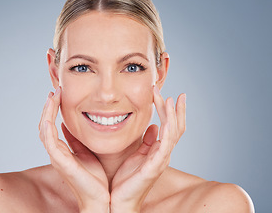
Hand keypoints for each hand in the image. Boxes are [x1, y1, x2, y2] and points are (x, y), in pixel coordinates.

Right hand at [38, 87, 109, 211]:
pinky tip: (51, 112)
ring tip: (53, 96)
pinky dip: (47, 125)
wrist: (102, 199)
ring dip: (47, 111)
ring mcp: (57, 157)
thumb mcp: (87, 152)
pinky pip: (49, 140)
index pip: (52, 126)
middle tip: (54, 91)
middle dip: (49, 107)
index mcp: (64, 150)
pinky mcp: (60, 161)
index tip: (59, 94)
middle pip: (45, 125)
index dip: (53, 110)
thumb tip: (70, 125)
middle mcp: (57, 153)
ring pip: (44, 130)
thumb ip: (78, 140)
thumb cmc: (96, 179)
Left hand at [110, 86, 185, 212]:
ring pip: (173, 134)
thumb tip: (153, 126)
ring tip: (170, 99)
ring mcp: (160, 160)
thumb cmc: (126, 179)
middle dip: (175, 110)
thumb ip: (146, 141)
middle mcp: (163, 154)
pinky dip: (168, 133)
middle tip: (176, 94)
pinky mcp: (154, 167)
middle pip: (176, 128)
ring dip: (172, 116)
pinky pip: (164, 147)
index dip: (172, 112)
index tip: (170, 95)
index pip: (170, 127)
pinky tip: (167, 121)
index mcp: (158, 150)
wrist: (119, 200)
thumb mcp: (135, 154)